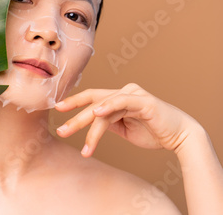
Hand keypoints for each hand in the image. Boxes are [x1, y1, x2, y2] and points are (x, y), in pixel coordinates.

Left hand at [54, 83, 198, 156]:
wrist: (180, 137)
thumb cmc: (153, 132)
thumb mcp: (124, 128)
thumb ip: (108, 122)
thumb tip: (91, 122)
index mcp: (119, 97)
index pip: (92, 97)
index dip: (74, 102)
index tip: (58, 110)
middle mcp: (124, 92)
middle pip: (93, 102)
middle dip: (76, 118)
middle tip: (62, 131)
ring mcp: (133, 94)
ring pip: (104, 109)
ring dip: (92, 128)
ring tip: (85, 146)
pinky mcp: (143, 101)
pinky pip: (121, 102)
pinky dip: (108, 107)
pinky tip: (97, 113)